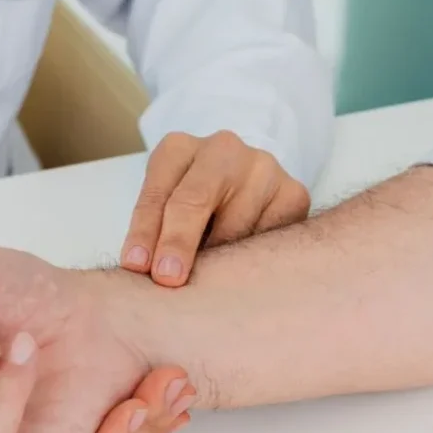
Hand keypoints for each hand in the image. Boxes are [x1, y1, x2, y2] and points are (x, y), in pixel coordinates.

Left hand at [121, 131, 310, 286]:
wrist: (244, 190)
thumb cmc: (192, 208)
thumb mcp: (164, 211)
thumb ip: (155, 234)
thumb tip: (147, 274)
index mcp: (178, 148)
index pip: (158, 192)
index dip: (146, 231)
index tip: (138, 265)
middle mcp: (222, 150)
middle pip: (195, 199)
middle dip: (179, 241)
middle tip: (168, 279)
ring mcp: (263, 168)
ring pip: (235, 226)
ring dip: (217, 259)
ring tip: (208, 283)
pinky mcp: (294, 193)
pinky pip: (269, 237)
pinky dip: (253, 259)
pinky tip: (242, 271)